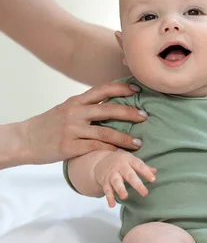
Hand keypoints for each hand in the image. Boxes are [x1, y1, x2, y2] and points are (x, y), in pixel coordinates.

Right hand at [21, 82, 146, 164]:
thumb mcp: (66, 110)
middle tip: (145, 116)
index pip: (102, 90)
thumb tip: (110, 105)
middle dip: (130, 113)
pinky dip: (109, 150)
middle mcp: (75, 113)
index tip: (138, 90)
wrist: (25, 140)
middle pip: (108, 110)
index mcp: (76, 102)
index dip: (121, 88)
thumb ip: (85, 107)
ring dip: (124, 138)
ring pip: (105, 133)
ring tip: (138, 143)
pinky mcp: (68, 147)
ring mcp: (71, 130)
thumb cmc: (48, 126)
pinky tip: (120, 153)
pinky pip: (94, 148)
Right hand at [94, 149, 156, 206]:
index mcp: (129, 160)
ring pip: (116, 182)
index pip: (139, 165)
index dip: (146, 172)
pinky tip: (112, 205)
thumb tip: (155, 172)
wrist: (101, 161)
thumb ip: (143, 167)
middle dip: (137, 184)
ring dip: (120, 189)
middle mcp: (120, 167)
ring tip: (125, 197)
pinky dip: (109, 197)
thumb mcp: (132, 160)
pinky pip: (107, 190)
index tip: (153, 180)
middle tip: (145, 193)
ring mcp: (112, 174)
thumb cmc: (122, 162)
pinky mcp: (105, 182)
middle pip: (129, 175)